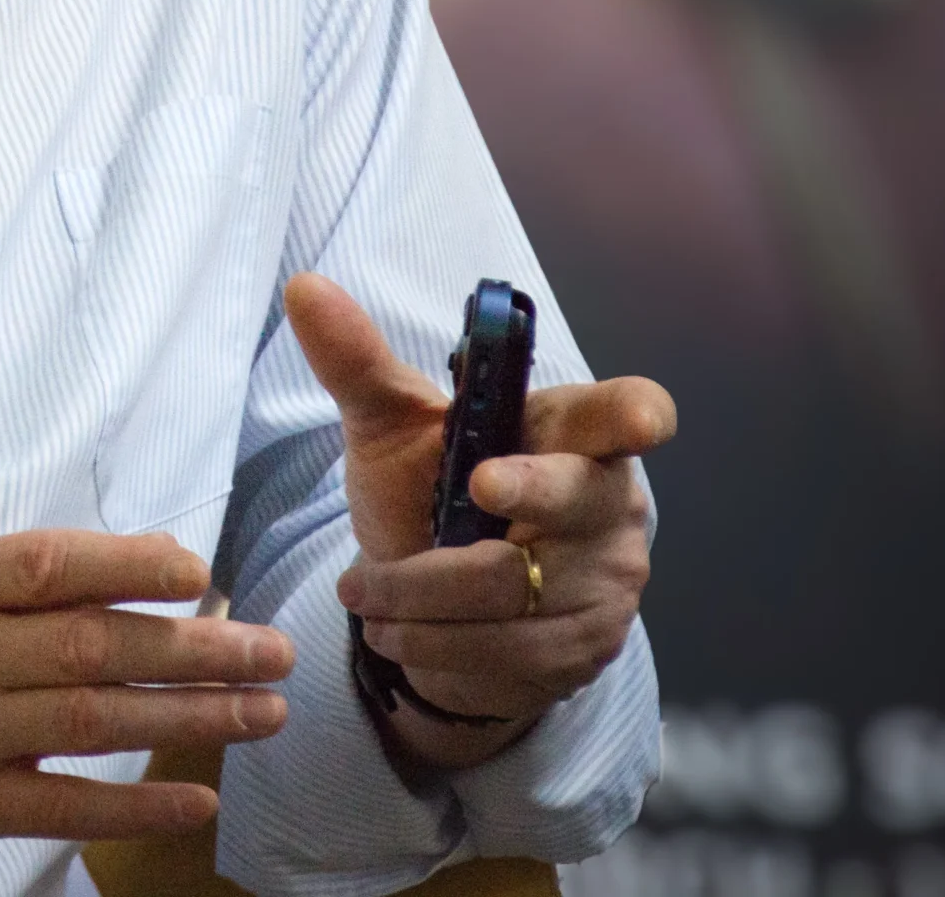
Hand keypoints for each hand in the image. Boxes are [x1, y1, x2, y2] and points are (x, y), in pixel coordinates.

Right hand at [0, 529, 294, 875]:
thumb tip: (117, 570)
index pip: (51, 562)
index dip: (133, 563)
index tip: (199, 572)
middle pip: (96, 642)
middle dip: (199, 646)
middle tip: (271, 648)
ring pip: (95, 719)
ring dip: (191, 718)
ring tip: (262, 712)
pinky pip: (63, 804)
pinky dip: (135, 801)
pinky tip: (195, 798)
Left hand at [284, 273, 674, 762]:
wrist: (436, 601)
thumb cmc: (430, 491)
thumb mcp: (391, 428)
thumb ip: (357, 363)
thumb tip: (303, 288)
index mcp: (569, 432)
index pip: (624, 414)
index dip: (637, 415)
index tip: (641, 421)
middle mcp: (605, 505)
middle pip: (571, 505)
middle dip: (520, 498)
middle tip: (471, 488)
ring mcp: (605, 583)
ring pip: (512, 594)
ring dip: (419, 598)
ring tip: (361, 595)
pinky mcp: (588, 651)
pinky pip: (507, 656)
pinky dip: (434, 647)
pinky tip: (397, 634)